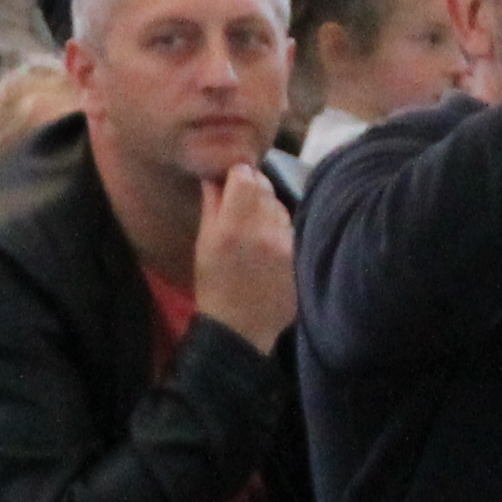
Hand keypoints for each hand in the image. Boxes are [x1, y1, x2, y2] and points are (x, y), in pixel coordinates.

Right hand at [191, 166, 297, 351]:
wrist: (240, 327)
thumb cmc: (213, 283)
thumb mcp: (203, 242)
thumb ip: (211, 205)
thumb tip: (214, 176)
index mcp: (232, 225)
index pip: (245, 176)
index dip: (237, 174)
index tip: (231, 180)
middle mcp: (262, 231)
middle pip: (265, 187)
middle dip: (253, 187)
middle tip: (242, 199)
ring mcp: (285, 245)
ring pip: (280, 206)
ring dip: (268, 207)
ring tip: (255, 223)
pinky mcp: (298, 257)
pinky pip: (290, 228)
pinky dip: (279, 228)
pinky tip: (268, 242)